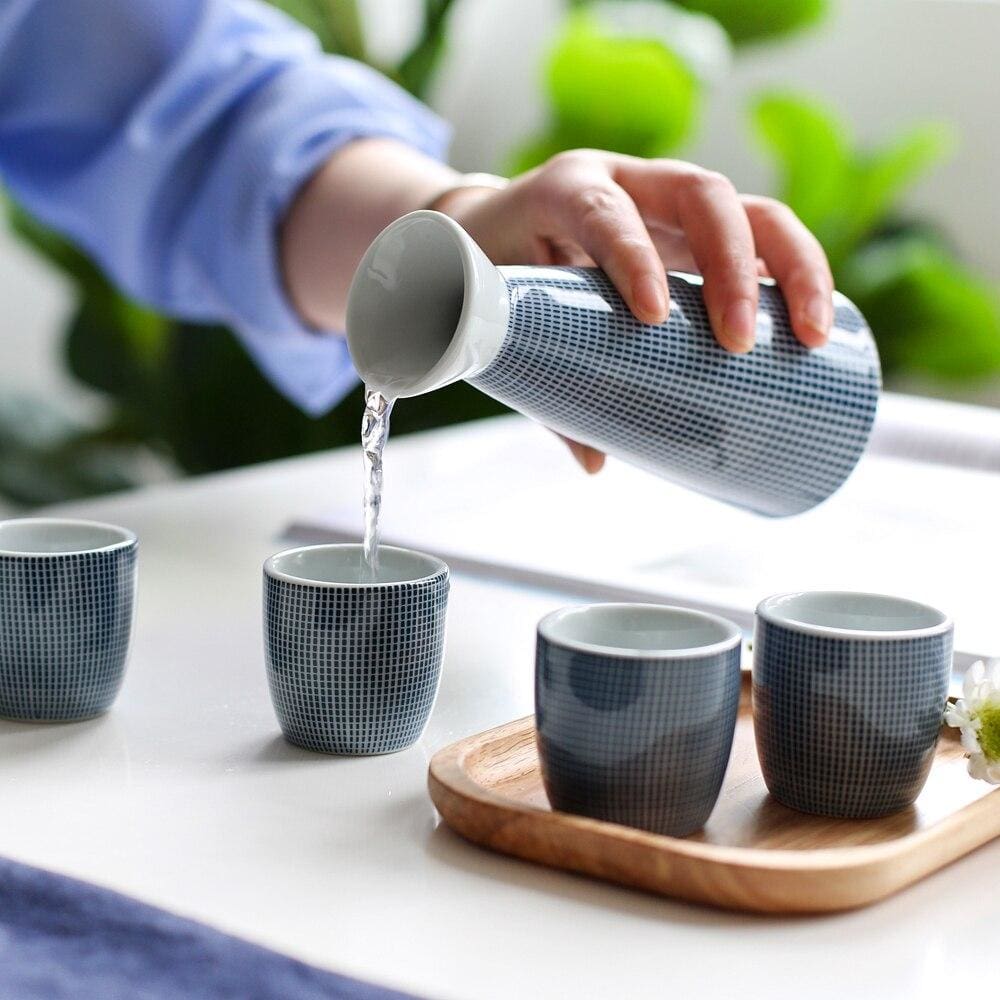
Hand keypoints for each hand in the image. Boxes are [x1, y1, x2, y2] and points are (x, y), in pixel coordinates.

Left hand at [438, 149, 833, 473]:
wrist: (496, 226)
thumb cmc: (499, 269)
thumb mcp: (506, 315)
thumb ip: (544, 382)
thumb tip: (594, 460)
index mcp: (566, 190)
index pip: (605, 211)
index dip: (632, 255)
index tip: (653, 316)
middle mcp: (627, 181)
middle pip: (701, 193)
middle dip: (730, 266)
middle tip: (739, 342)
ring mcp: (672, 199)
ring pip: (749, 208)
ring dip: (788, 268)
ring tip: (810, 336)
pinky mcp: (701, 228)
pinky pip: (762, 235)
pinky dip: (792, 276)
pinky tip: (811, 324)